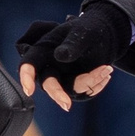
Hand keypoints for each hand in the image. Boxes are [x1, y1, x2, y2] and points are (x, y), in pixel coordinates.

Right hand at [17, 1, 134, 109]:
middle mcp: (51, 67)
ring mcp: (63, 78)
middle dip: (57, 93)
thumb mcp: (82, 31)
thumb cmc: (88, 29)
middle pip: (48, 84)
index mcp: (44, 50)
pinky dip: (97, 84)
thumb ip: (72, 43)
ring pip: (71, 89)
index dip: (27, 76)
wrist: (105, 36)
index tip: (29, 91)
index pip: (30, 63)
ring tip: (107, 69)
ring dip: (89, 82)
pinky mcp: (76, 85)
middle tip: (67, 105)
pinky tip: (106, 73)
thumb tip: (60, 56)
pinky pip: (85, 92)